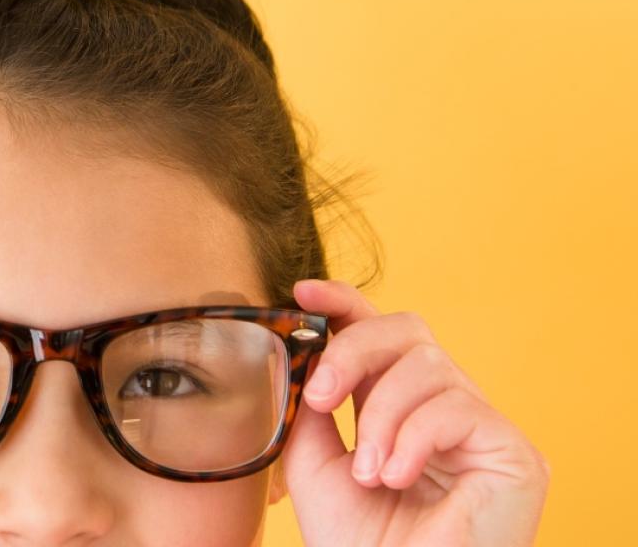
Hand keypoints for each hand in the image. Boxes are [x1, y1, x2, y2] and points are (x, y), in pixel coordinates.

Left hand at [281, 279, 548, 546]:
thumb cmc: (359, 544)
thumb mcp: (313, 463)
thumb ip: (308, 406)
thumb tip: (300, 351)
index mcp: (394, 405)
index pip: (377, 332)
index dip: (343, 302)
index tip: (303, 292)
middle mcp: (442, 406)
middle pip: (406, 329)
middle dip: (353, 349)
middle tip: (319, 396)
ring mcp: (481, 426)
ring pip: (427, 365)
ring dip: (380, 416)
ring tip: (369, 472)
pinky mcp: (514, 451)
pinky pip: (456, 407)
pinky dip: (412, 437)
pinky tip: (396, 476)